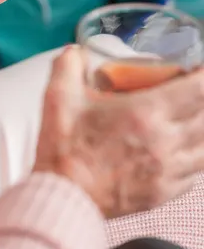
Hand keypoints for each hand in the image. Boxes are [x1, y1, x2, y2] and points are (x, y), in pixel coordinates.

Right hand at [35, 46, 203, 218]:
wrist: (62, 196)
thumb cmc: (63, 148)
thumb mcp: (58, 96)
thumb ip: (68, 65)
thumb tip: (76, 52)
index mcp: (145, 113)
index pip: (198, 90)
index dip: (203, 76)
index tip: (198, 69)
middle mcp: (164, 142)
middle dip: (203, 99)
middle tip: (191, 90)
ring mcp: (167, 171)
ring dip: (201, 128)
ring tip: (189, 117)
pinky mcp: (163, 193)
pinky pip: (193, 173)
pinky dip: (192, 157)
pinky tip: (179, 149)